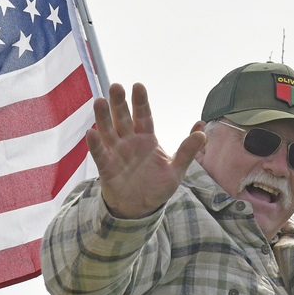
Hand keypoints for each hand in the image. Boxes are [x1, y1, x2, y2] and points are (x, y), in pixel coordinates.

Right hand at [86, 82, 204, 218]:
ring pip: (108, 132)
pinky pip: (99, 154)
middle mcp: (129, 142)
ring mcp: (116, 153)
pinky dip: (95, 144)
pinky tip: (91, 132)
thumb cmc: (157, 186)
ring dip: (103, 118)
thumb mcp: (176, 170)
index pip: (143, 116)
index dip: (140, 102)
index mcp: (147, 139)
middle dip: (119, 103)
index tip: (138, 86)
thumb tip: (202, 131)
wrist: (141, 209)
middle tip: (116, 86)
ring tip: (99, 101)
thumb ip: (187, 151)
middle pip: (123, 119)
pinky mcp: (107, 168)